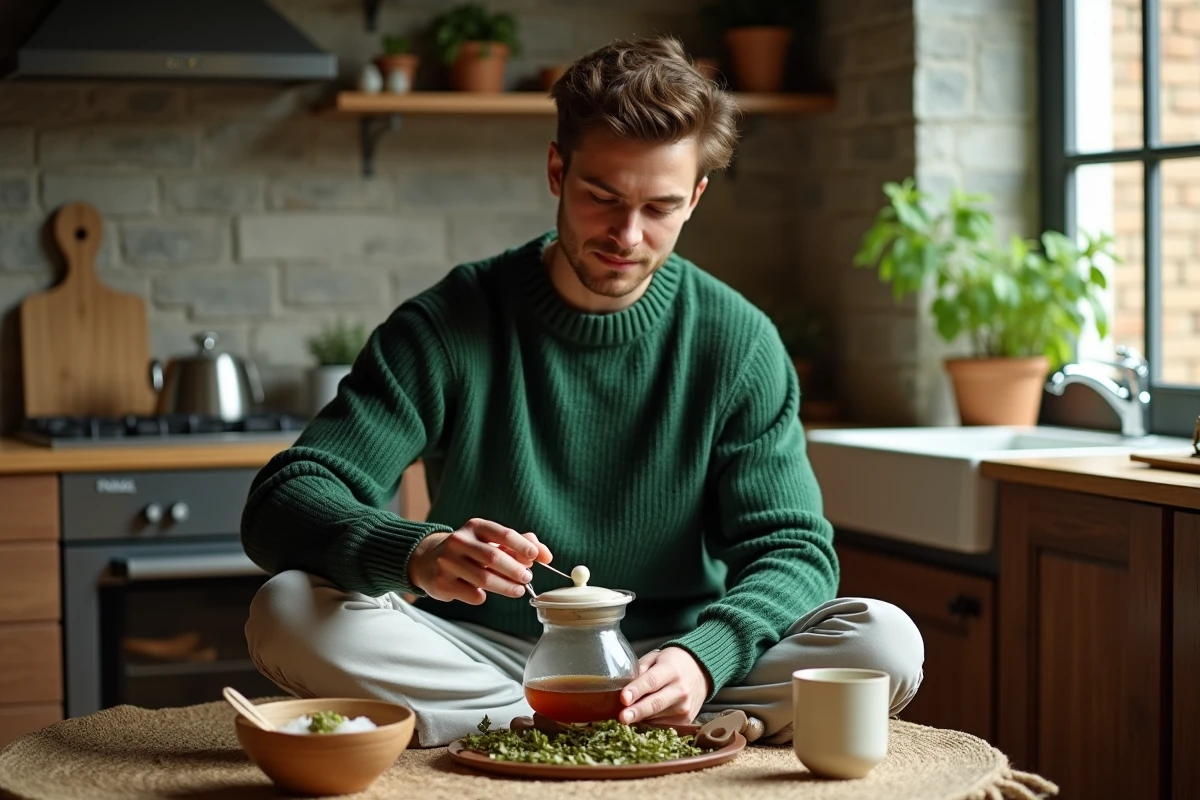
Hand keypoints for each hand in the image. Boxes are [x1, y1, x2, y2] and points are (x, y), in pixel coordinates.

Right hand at [408, 518, 552, 604]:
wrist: (428, 560)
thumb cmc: (469, 551)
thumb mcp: (490, 541)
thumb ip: (519, 545)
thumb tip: (545, 555)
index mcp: (475, 527)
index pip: (503, 534)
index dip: (522, 546)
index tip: (536, 557)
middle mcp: (459, 541)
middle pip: (494, 557)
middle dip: (515, 570)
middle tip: (527, 578)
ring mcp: (447, 562)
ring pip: (484, 578)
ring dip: (506, 587)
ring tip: (518, 590)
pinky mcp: (441, 582)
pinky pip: (471, 594)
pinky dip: (483, 596)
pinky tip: (485, 594)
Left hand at [618, 646, 711, 725]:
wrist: (701, 671)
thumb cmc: (673, 663)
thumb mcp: (655, 658)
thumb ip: (639, 670)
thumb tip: (623, 687)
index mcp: (671, 670)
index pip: (651, 681)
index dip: (637, 690)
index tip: (624, 698)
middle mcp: (680, 690)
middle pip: (655, 703)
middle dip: (637, 712)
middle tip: (622, 718)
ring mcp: (685, 708)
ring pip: (656, 717)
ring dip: (640, 717)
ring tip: (628, 714)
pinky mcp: (686, 720)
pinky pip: (662, 725)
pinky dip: (650, 722)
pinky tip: (644, 717)